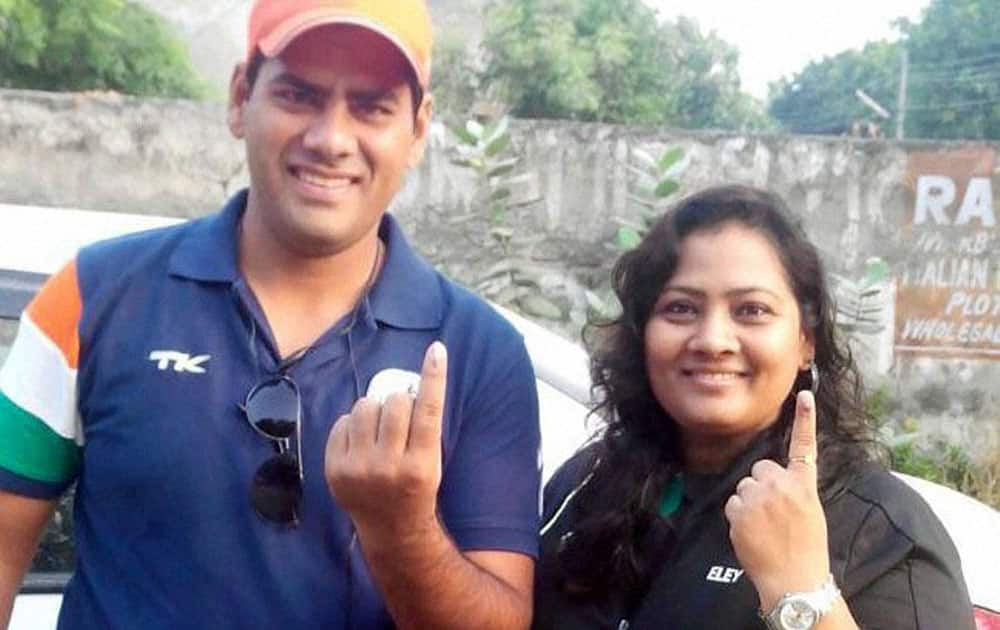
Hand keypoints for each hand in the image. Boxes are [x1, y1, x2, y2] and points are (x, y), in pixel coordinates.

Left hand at [325, 342, 446, 536]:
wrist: (392, 529)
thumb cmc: (417, 487)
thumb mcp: (432, 462)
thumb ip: (422, 427)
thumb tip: (410, 382)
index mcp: (421, 465)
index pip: (428, 410)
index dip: (433, 376)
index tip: (436, 350)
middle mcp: (389, 468)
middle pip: (394, 403)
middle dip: (399, 401)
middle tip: (401, 416)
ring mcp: (358, 470)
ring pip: (365, 407)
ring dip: (374, 408)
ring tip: (379, 428)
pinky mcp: (335, 470)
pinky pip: (342, 422)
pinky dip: (353, 424)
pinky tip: (361, 441)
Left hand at [724, 391, 829, 610]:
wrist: (795, 579)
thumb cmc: (806, 548)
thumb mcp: (810, 512)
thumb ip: (794, 489)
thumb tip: (775, 479)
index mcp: (804, 485)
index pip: (805, 446)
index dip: (805, 419)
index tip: (804, 395)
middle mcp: (781, 485)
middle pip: (761, 468)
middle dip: (763, 485)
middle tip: (774, 512)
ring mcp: (758, 496)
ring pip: (744, 486)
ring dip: (749, 502)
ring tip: (764, 527)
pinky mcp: (739, 509)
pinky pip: (733, 504)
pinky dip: (738, 517)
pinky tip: (752, 533)